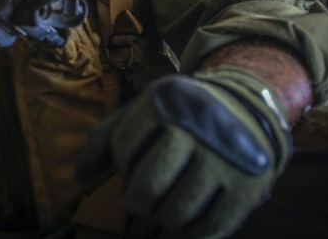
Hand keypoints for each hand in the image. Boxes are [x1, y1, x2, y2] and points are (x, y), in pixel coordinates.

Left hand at [76, 69, 290, 237]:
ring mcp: (226, 160)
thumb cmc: (181, 114)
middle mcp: (197, 127)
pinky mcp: (248, 189)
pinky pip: (208, 229)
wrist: (247, 107)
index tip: (137, 162)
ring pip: (176, 213)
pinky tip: (194, 210)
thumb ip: (107, 137)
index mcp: (167, 101)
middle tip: (145, 195)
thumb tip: (79, 175)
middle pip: (148, 187)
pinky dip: (194, 229)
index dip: (124, 163)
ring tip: (170, 200)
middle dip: (138, 199)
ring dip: (165, 215)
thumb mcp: (145, 109)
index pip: (123, 149)